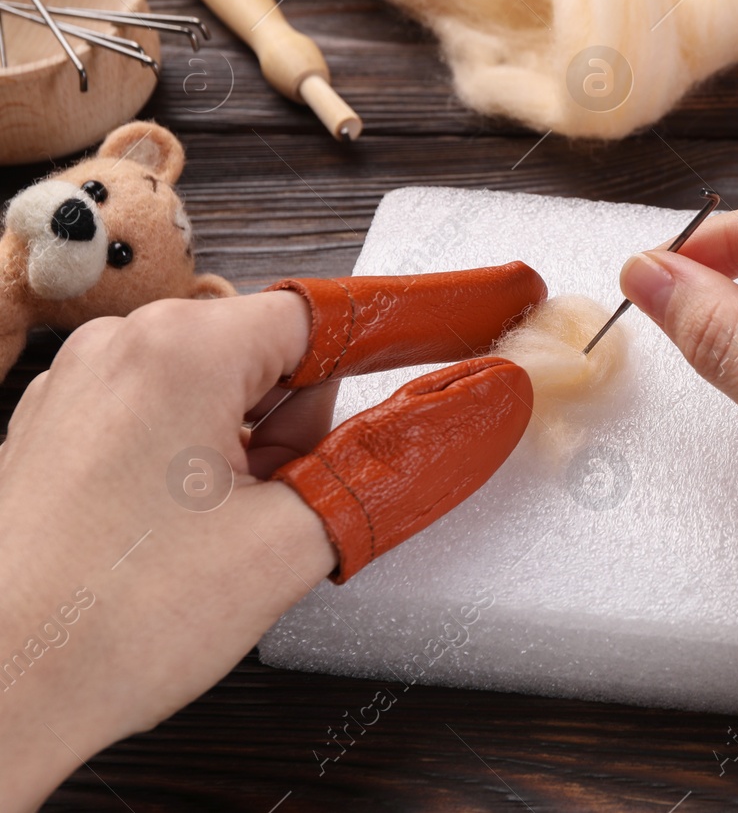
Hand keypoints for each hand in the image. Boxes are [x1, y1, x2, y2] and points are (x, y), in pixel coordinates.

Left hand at [0, 266, 539, 810]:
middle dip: (302, 431)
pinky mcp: (59, 431)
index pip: (332, 315)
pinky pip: (166, 419)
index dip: (408, 330)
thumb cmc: (106, 625)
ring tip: (219, 539)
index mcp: (182, 348)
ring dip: (250, 456)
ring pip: (220, 393)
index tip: (473, 321)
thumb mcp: (288, 543)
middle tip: (282, 512)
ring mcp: (81, 387)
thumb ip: (393, 464)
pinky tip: (181, 537)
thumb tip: (473, 412)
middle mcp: (123, 346)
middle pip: (274, 358)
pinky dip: (200, 466)